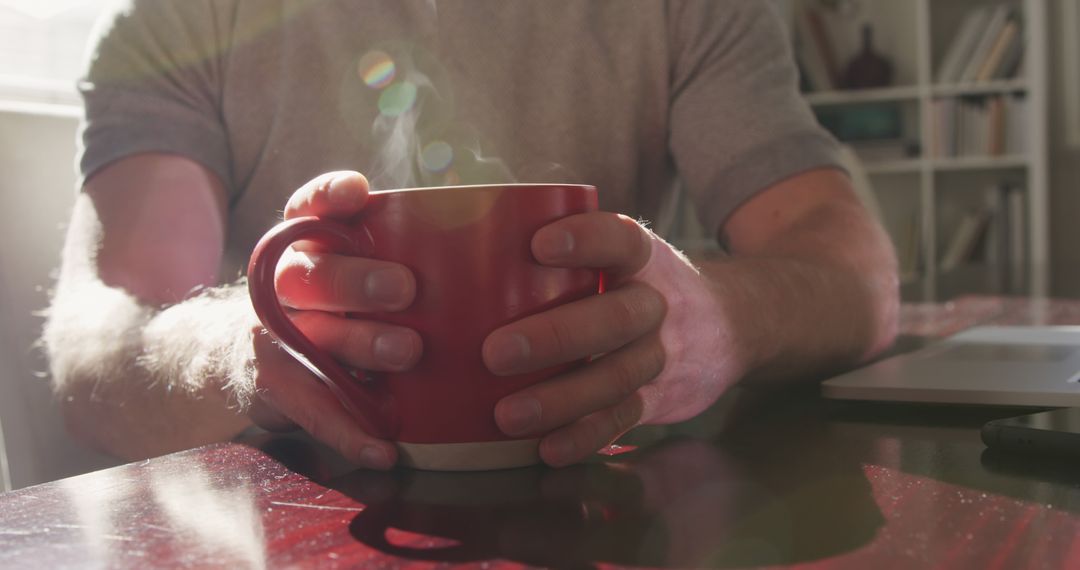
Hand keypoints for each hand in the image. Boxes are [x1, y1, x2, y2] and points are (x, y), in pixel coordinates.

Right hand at [247, 171, 420, 468]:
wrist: (235, 359)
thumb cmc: (328, 306)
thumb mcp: (347, 269)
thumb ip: (395, 254)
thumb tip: (492, 249)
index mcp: (305, 246)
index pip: (306, 209)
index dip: (326, 196)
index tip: (356, 191)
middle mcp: (285, 286)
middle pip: (313, 275)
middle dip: (357, 280)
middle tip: (406, 289)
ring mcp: (275, 336)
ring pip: (313, 338)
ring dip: (360, 345)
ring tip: (408, 352)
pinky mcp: (273, 386)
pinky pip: (310, 409)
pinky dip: (349, 431)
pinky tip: (384, 449)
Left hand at [483, 213, 743, 465]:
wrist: (735, 322)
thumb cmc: (640, 283)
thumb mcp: (624, 253)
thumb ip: (568, 251)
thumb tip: (458, 235)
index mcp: (643, 258)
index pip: (620, 239)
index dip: (585, 239)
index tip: (538, 244)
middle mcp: (657, 303)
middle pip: (615, 319)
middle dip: (556, 337)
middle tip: (495, 352)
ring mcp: (663, 354)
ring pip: (617, 378)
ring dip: (561, 400)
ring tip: (507, 415)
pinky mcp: (661, 398)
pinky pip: (624, 419)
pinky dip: (586, 437)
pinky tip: (547, 449)